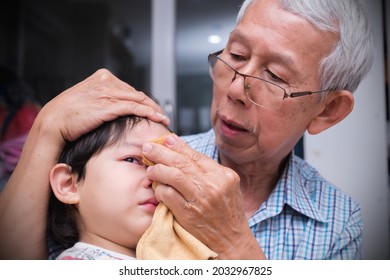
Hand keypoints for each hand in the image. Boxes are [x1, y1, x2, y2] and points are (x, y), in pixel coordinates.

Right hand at [37, 68, 168, 142]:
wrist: (54, 121)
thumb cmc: (68, 114)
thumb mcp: (88, 100)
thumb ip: (104, 98)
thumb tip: (118, 107)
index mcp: (102, 77)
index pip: (129, 89)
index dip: (143, 100)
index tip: (152, 109)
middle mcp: (107, 81)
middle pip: (137, 93)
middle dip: (151, 105)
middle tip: (162, 115)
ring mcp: (109, 92)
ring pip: (139, 99)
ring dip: (154, 110)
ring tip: (164, 119)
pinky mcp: (110, 104)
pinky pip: (135, 107)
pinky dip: (149, 113)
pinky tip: (157, 118)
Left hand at [142, 134, 264, 258]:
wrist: (231, 240)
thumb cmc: (227, 211)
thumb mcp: (226, 186)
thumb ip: (208, 170)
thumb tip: (181, 150)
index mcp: (224, 175)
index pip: (195, 155)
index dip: (177, 146)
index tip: (165, 140)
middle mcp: (213, 185)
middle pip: (182, 162)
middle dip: (161, 152)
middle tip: (147, 148)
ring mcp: (201, 199)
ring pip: (174, 176)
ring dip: (158, 170)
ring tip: (150, 169)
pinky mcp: (189, 214)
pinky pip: (168, 195)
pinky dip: (160, 190)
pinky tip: (157, 188)